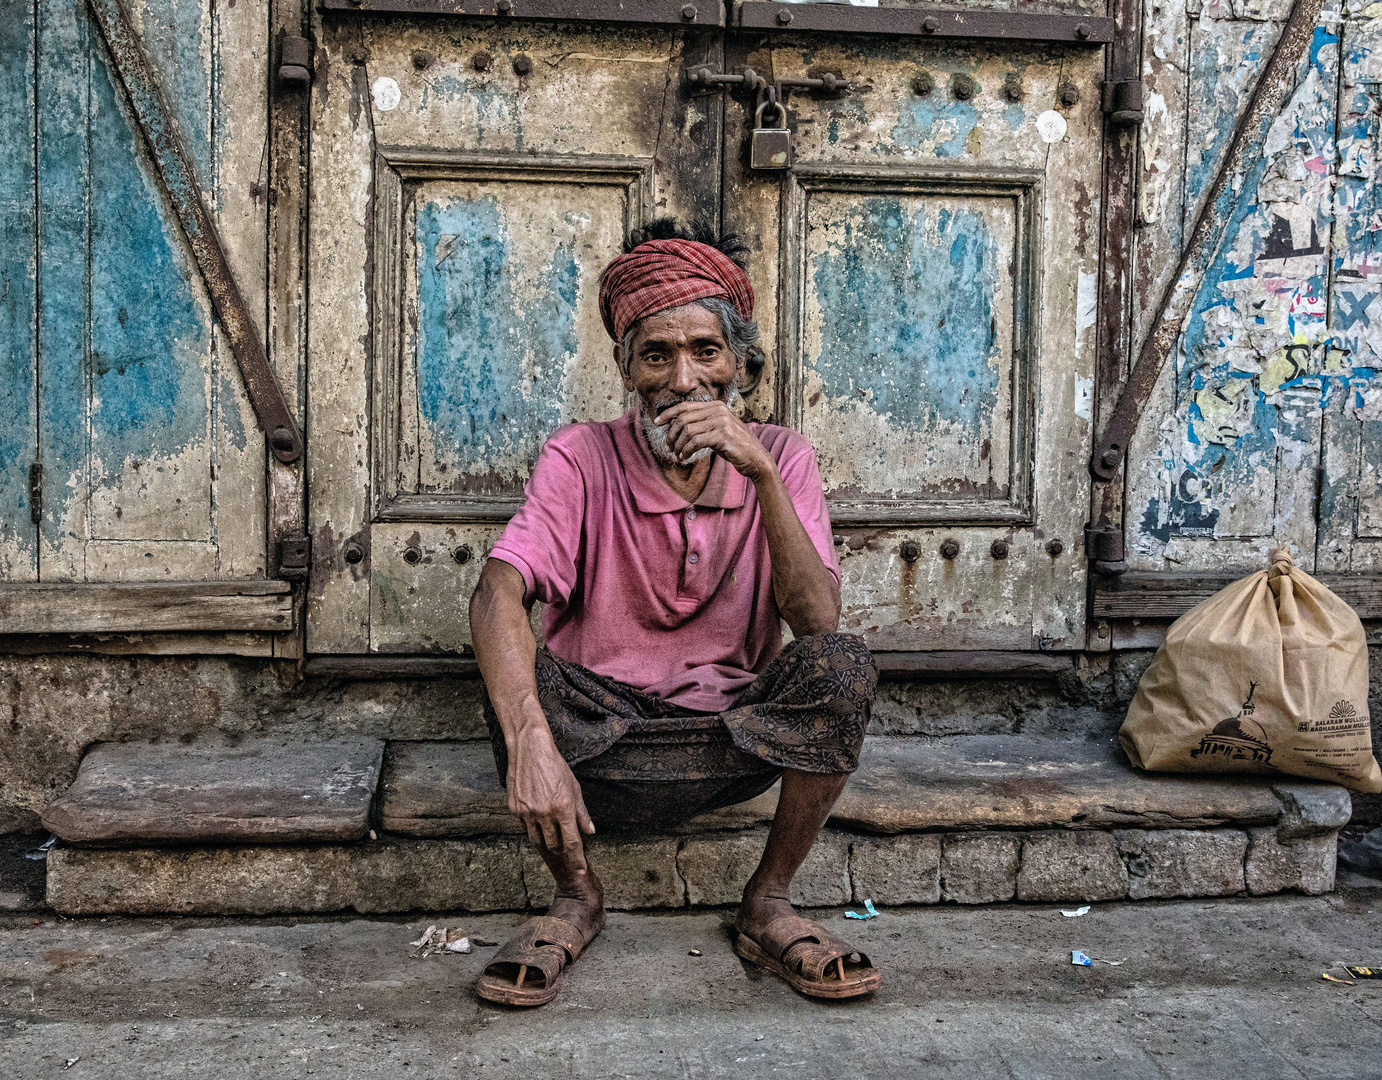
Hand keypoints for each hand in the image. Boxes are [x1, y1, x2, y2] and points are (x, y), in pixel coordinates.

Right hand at [507, 723, 595, 865]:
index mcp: (563, 808)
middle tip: (565, 842)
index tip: (581, 870)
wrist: (530, 749)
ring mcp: (527, 812)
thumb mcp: (574, 788)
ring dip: (547, 840)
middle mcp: (545, 813)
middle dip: (561, 847)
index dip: (578, 860)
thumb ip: (582, 813)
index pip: (572, 843)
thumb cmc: (555, 767)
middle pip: (555, 845)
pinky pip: (525, 827)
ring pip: (538, 840)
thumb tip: (590, 831)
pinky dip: (532, 826)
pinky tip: (536, 816)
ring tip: (551, 832)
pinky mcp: (515, 809)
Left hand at [656, 399, 773, 478]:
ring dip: (678, 445)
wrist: (755, 458)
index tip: (657, 423)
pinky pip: (695, 442)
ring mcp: (721, 422)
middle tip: (669, 447)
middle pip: (683, 419)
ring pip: (687, 431)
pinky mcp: (723, 436)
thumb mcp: (717, 429)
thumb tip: (677, 425)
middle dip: (672, 434)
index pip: (685, 406)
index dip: (668, 414)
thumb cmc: (734, 446)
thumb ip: (701, 423)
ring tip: (678, 455)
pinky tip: (685, 457)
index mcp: (715, 406)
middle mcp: (718, 410)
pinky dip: (686, 450)